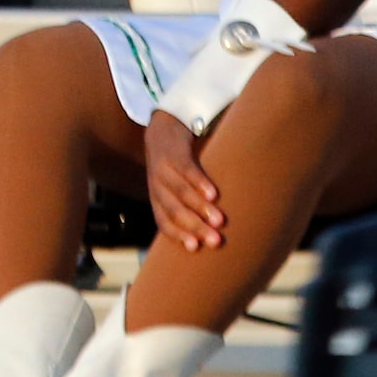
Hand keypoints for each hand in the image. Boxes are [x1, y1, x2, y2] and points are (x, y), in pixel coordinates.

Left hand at [145, 111, 224, 252]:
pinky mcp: (174, 153)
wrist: (162, 127)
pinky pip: (186, 170)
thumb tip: (214, 234)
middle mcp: (157, 186)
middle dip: (195, 227)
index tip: (196, 248)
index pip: (164, 222)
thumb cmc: (174, 167)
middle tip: (216, 240)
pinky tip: (213, 193)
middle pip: (174, 210)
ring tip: (219, 220)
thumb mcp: (174, 187)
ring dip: (200, 208)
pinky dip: (199, 182)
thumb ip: (188, 207)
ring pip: (180, 192)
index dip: (178, 235)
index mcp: (157, 199)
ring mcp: (163, 169)